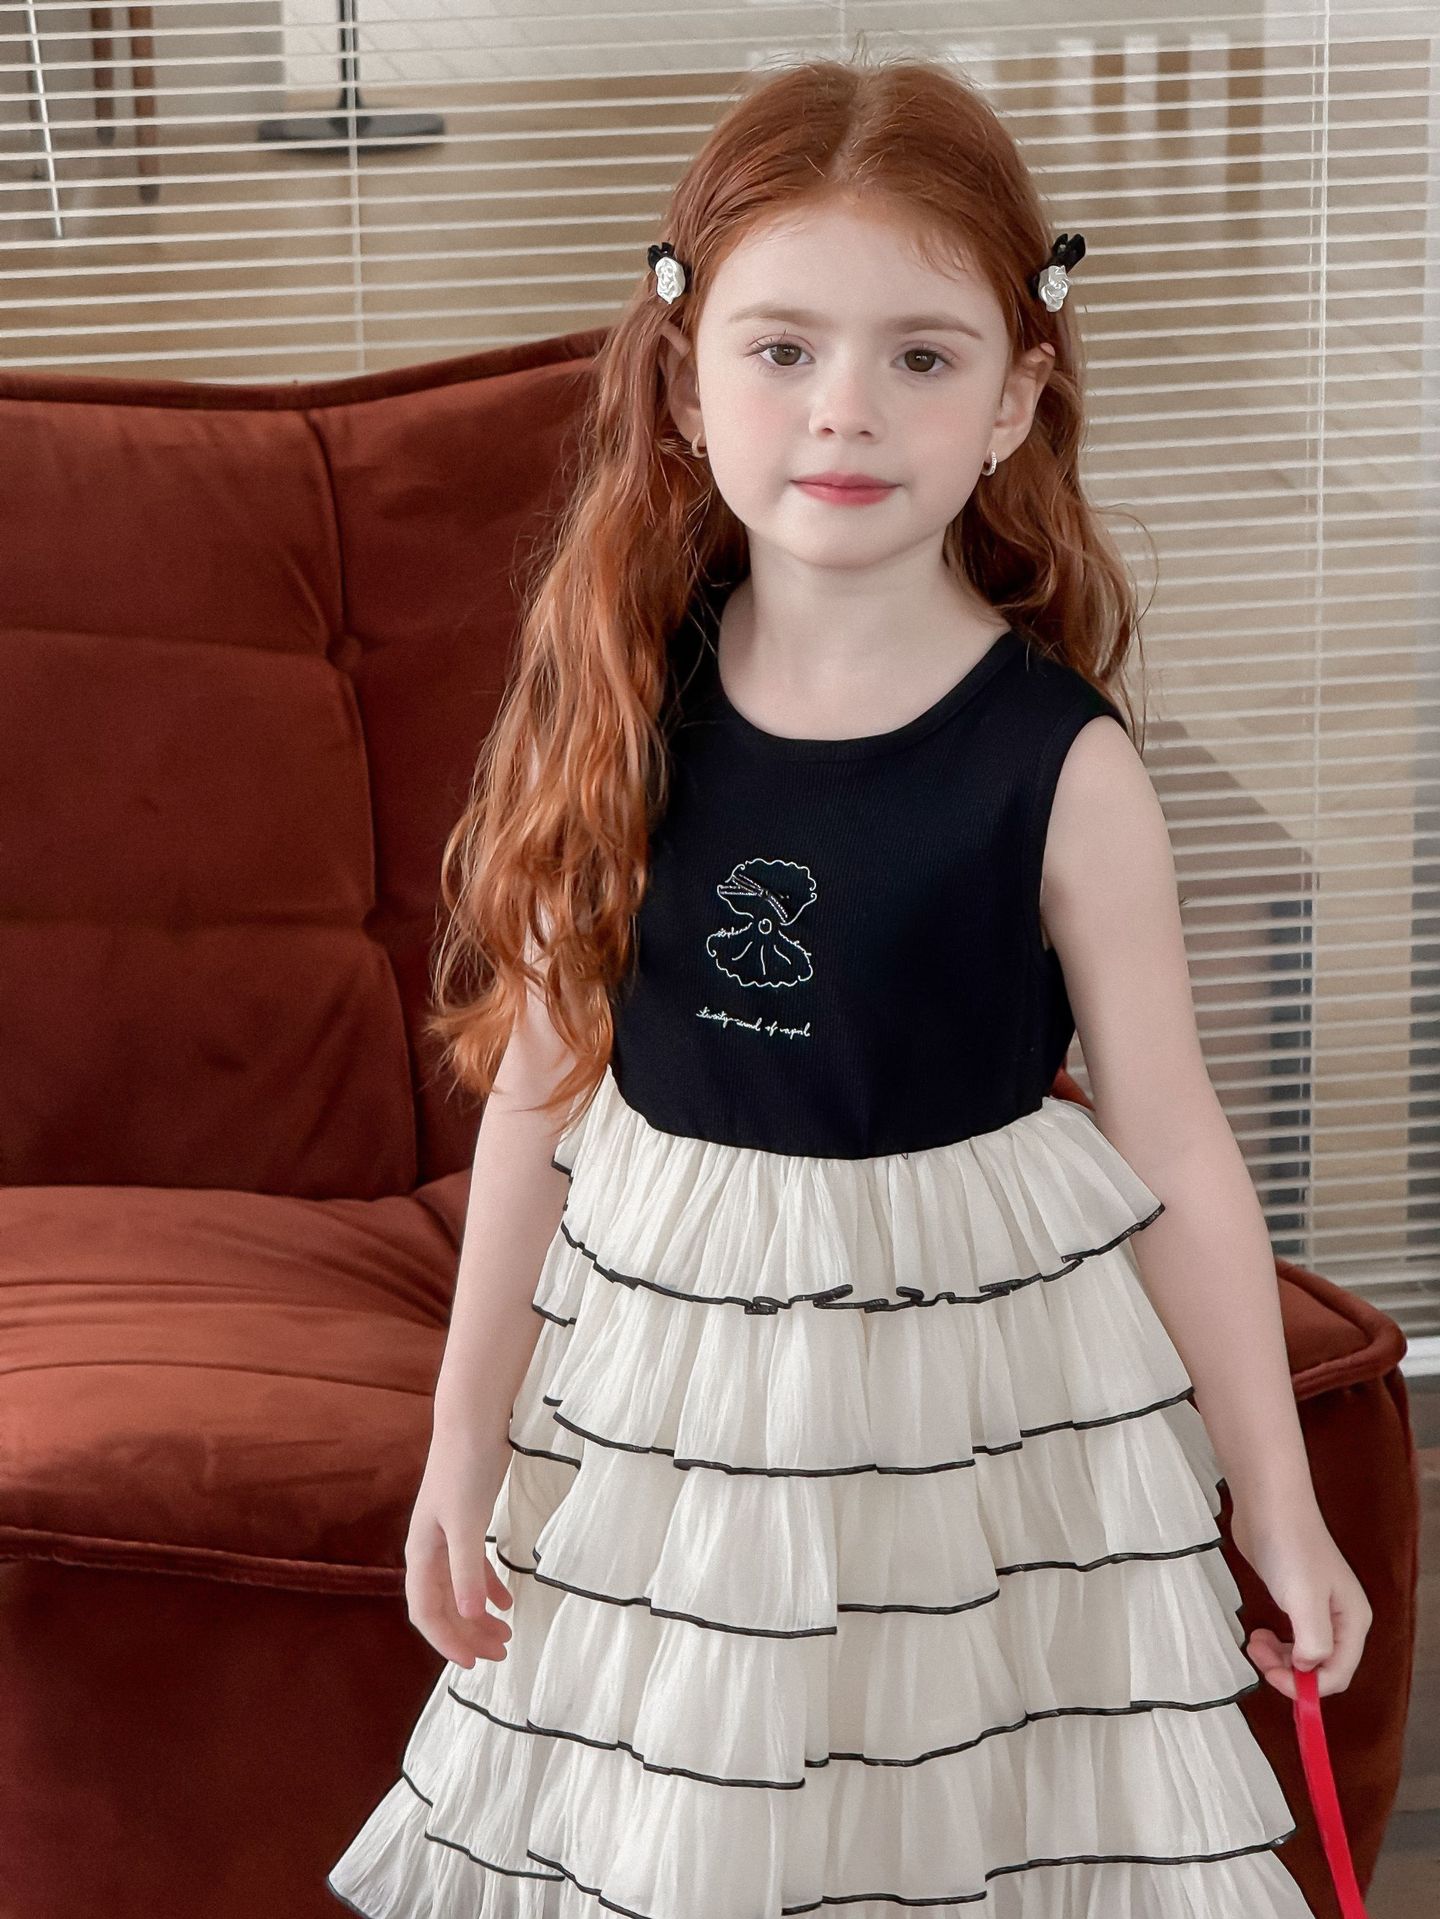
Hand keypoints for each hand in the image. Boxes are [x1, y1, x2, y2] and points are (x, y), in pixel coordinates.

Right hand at [404, 1425, 516, 1668]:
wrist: (471, 1422)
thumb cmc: (466, 1470)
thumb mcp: (468, 1523)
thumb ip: (468, 1570)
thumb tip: (470, 1615)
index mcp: (422, 1554)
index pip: (427, 1612)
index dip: (448, 1642)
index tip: (475, 1664)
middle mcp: (429, 1550)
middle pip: (443, 1607)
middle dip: (468, 1635)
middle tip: (501, 1654)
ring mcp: (447, 1537)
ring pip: (458, 1590)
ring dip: (479, 1615)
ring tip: (506, 1635)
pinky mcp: (466, 1523)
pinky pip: (472, 1568)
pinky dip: (488, 1587)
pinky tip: (506, 1600)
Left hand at [1228, 1498, 1371, 1701]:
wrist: (1270, 1504)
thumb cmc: (1290, 1550)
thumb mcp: (1305, 1601)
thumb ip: (1313, 1642)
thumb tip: (1306, 1668)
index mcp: (1352, 1622)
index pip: (1338, 1674)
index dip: (1307, 1685)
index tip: (1273, 1676)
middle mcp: (1340, 1619)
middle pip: (1321, 1666)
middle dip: (1290, 1671)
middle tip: (1258, 1656)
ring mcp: (1316, 1608)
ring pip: (1302, 1653)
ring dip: (1279, 1658)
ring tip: (1254, 1641)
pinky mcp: (1293, 1597)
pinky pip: (1288, 1636)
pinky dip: (1274, 1643)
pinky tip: (1258, 1632)